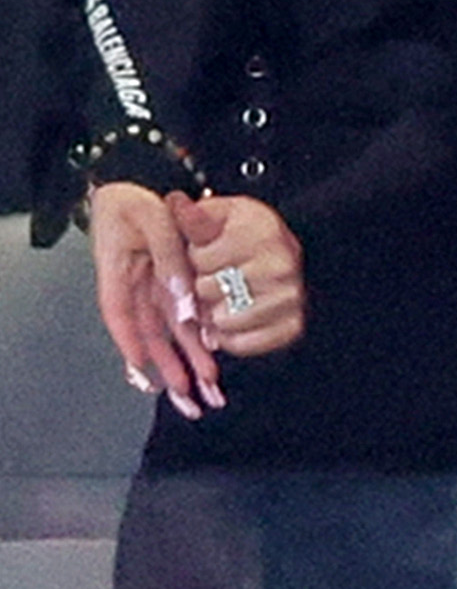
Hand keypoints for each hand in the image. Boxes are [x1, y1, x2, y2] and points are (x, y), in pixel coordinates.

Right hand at [90, 183, 219, 417]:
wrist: (133, 189)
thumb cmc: (136, 202)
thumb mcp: (154, 220)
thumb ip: (170, 257)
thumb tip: (184, 296)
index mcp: (120, 274)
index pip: (121, 315)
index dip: (131, 343)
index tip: (144, 369)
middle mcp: (134, 291)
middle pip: (149, 337)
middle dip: (169, 370)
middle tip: (188, 398)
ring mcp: (149, 294)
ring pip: (168, 337)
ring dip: (185, 366)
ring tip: (203, 395)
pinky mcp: (166, 292)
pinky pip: (179, 323)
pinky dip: (192, 345)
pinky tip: (205, 370)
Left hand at [176, 192, 306, 361]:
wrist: (286, 257)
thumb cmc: (251, 237)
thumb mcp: (223, 216)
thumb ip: (196, 215)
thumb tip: (176, 202)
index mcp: (263, 232)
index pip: (202, 258)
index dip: (197, 259)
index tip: (210, 254)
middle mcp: (282, 264)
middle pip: (209, 291)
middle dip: (204, 287)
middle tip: (217, 279)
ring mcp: (290, 297)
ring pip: (224, 320)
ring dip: (215, 315)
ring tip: (224, 300)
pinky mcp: (291, 326)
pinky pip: (243, 343)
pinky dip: (231, 338)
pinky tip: (234, 320)